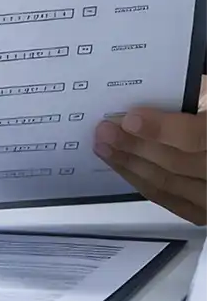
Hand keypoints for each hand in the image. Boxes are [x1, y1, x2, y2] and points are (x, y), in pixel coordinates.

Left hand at [94, 76, 206, 223]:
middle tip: (104, 131)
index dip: (160, 130)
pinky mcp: (201, 210)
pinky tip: (121, 165)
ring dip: (129, 166)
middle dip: (134, 146)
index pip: (194, 137)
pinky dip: (141, 182)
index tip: (130, 119)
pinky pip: (168, 201)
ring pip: (167, 185)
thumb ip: (189, 95)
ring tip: (103, 147)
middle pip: (174, 164)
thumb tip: (149, 90)